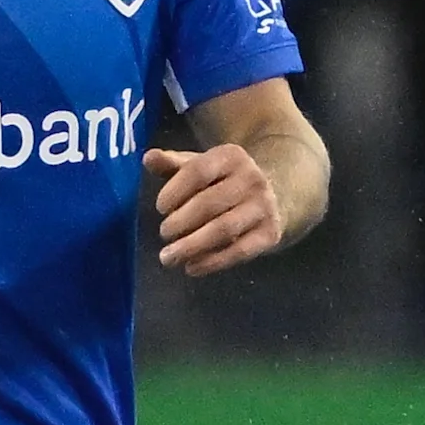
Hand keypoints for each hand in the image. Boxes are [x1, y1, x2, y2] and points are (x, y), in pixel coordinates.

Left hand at [145, 142, 287, 276]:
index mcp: (230, 156)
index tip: (160, 208)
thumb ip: (171, 165)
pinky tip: (192, 267)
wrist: (275, 194)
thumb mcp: (200, 166)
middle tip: (163, 234)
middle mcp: (251, 179)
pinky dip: (212, 262)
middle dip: (181, 222)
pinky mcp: (270, 233)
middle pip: (209, 203)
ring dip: (192, 246)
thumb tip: (148, 159)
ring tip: (169, 257)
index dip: (175, 191)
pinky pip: (239, 251)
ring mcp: (263, 207)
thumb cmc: (223, 181)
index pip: (198, 171)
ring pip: (223, 229)